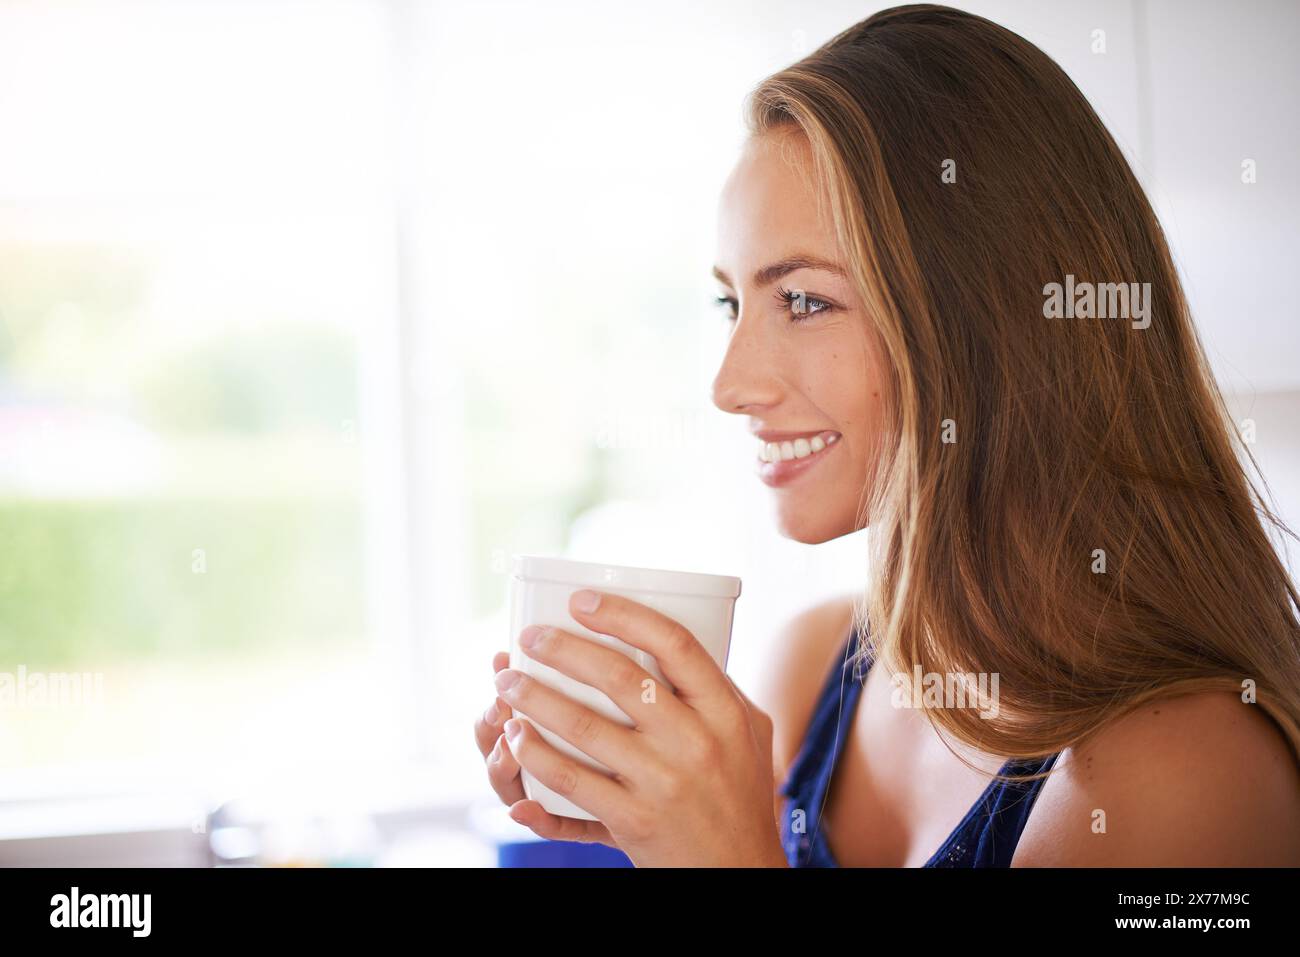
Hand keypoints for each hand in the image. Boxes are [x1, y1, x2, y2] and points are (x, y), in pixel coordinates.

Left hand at [486, 589, 786, 866]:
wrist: (739, 870)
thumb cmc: (740, 792)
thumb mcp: (748, 732)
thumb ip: (715, 688)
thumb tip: (665, 641)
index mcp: (724, 710)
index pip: (674, 643)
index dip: (623, 615)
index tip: (581, 602)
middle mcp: (694, 741)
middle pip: (618, 677)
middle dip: (562, 650)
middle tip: (530, 637)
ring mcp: (662, 782)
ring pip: (583, 726)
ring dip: (535, 698)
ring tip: (507, 680)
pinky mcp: (632, 820)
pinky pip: (570, 779)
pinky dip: (534, 754)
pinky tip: (514, 736)